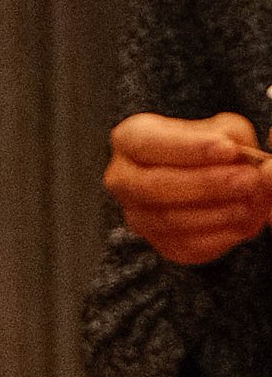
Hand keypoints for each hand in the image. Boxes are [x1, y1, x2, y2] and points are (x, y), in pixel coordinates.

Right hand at [103, 110, 271, 266]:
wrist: (211, 178)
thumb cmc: (212, 148)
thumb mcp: (222, 129)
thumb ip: (231, 139)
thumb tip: (242, 159)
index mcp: (130, 140)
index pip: (148, 144)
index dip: (188, 148)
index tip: (228, 149)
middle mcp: (124, 180)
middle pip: (154, 186)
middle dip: (206, 184)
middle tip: (247, 178)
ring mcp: (138, 216)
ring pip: (170, 220)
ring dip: (218, 212)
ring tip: (252, 199)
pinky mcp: (160, 244)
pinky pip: (187, 247)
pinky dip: (221, 235)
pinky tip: (246, 220)